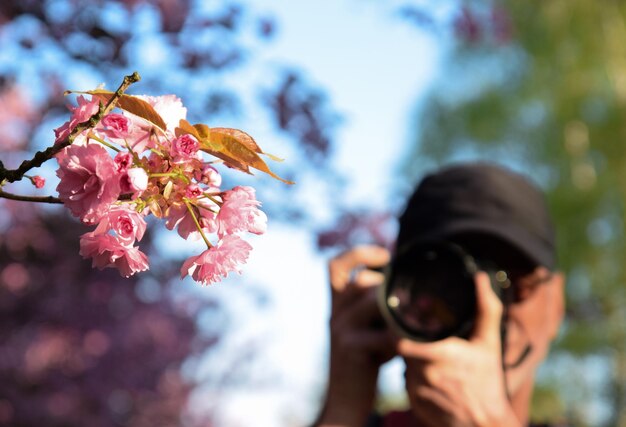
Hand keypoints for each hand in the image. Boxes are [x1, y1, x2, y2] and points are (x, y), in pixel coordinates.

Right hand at [315, 245, 395, 426]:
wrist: (346, 400)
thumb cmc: (365, 363)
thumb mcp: (370, 329)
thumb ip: (380, 308)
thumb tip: (406, 290)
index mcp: (338, 305)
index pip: (335, 266)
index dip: (358, 253)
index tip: (384, 255)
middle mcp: (335, 313)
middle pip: (359, 280)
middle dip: (387, 288)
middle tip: (407, 303)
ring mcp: (340, 329)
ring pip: (372, 300)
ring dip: (397, 310)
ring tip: (410, 324)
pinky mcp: (350, 347)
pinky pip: (382, 331)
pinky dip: (400, 336)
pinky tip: (405, 345)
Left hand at [398, 272, 522, 426]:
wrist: (485, 425)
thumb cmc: (488, 382)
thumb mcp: (489, 343)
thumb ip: (486, 309)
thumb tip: (481, 278)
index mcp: (439, 354)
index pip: (400, 337)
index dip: (396, 326)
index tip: (402, 316)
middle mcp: (423, 373)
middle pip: (399, 348)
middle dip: (405, 338)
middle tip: (416, 331)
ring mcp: (416, 390)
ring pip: (401, 364)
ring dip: (409, 357)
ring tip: (426, 351)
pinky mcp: (414, 403)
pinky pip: (405, 381)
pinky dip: (413, 374)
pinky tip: (429, 372)